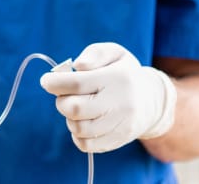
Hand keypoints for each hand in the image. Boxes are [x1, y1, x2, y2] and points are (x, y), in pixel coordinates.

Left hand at [40, 43, 176, 152]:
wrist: (152, 100)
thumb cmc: (123, 73)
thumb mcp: (114, 53)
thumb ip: (94, 54)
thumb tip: (77, 65)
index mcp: (117, 78)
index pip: (77, 83)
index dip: (55, 83)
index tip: (46, 81)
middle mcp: (121, 104)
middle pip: (74, 109)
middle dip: (61, 101)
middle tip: (64, 94)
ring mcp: (120, 125)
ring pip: (78, 128)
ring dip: (69, 117)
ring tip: (78, 106)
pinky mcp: (117, 140)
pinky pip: (86, 144)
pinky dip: (77, 134)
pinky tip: (83, 121)